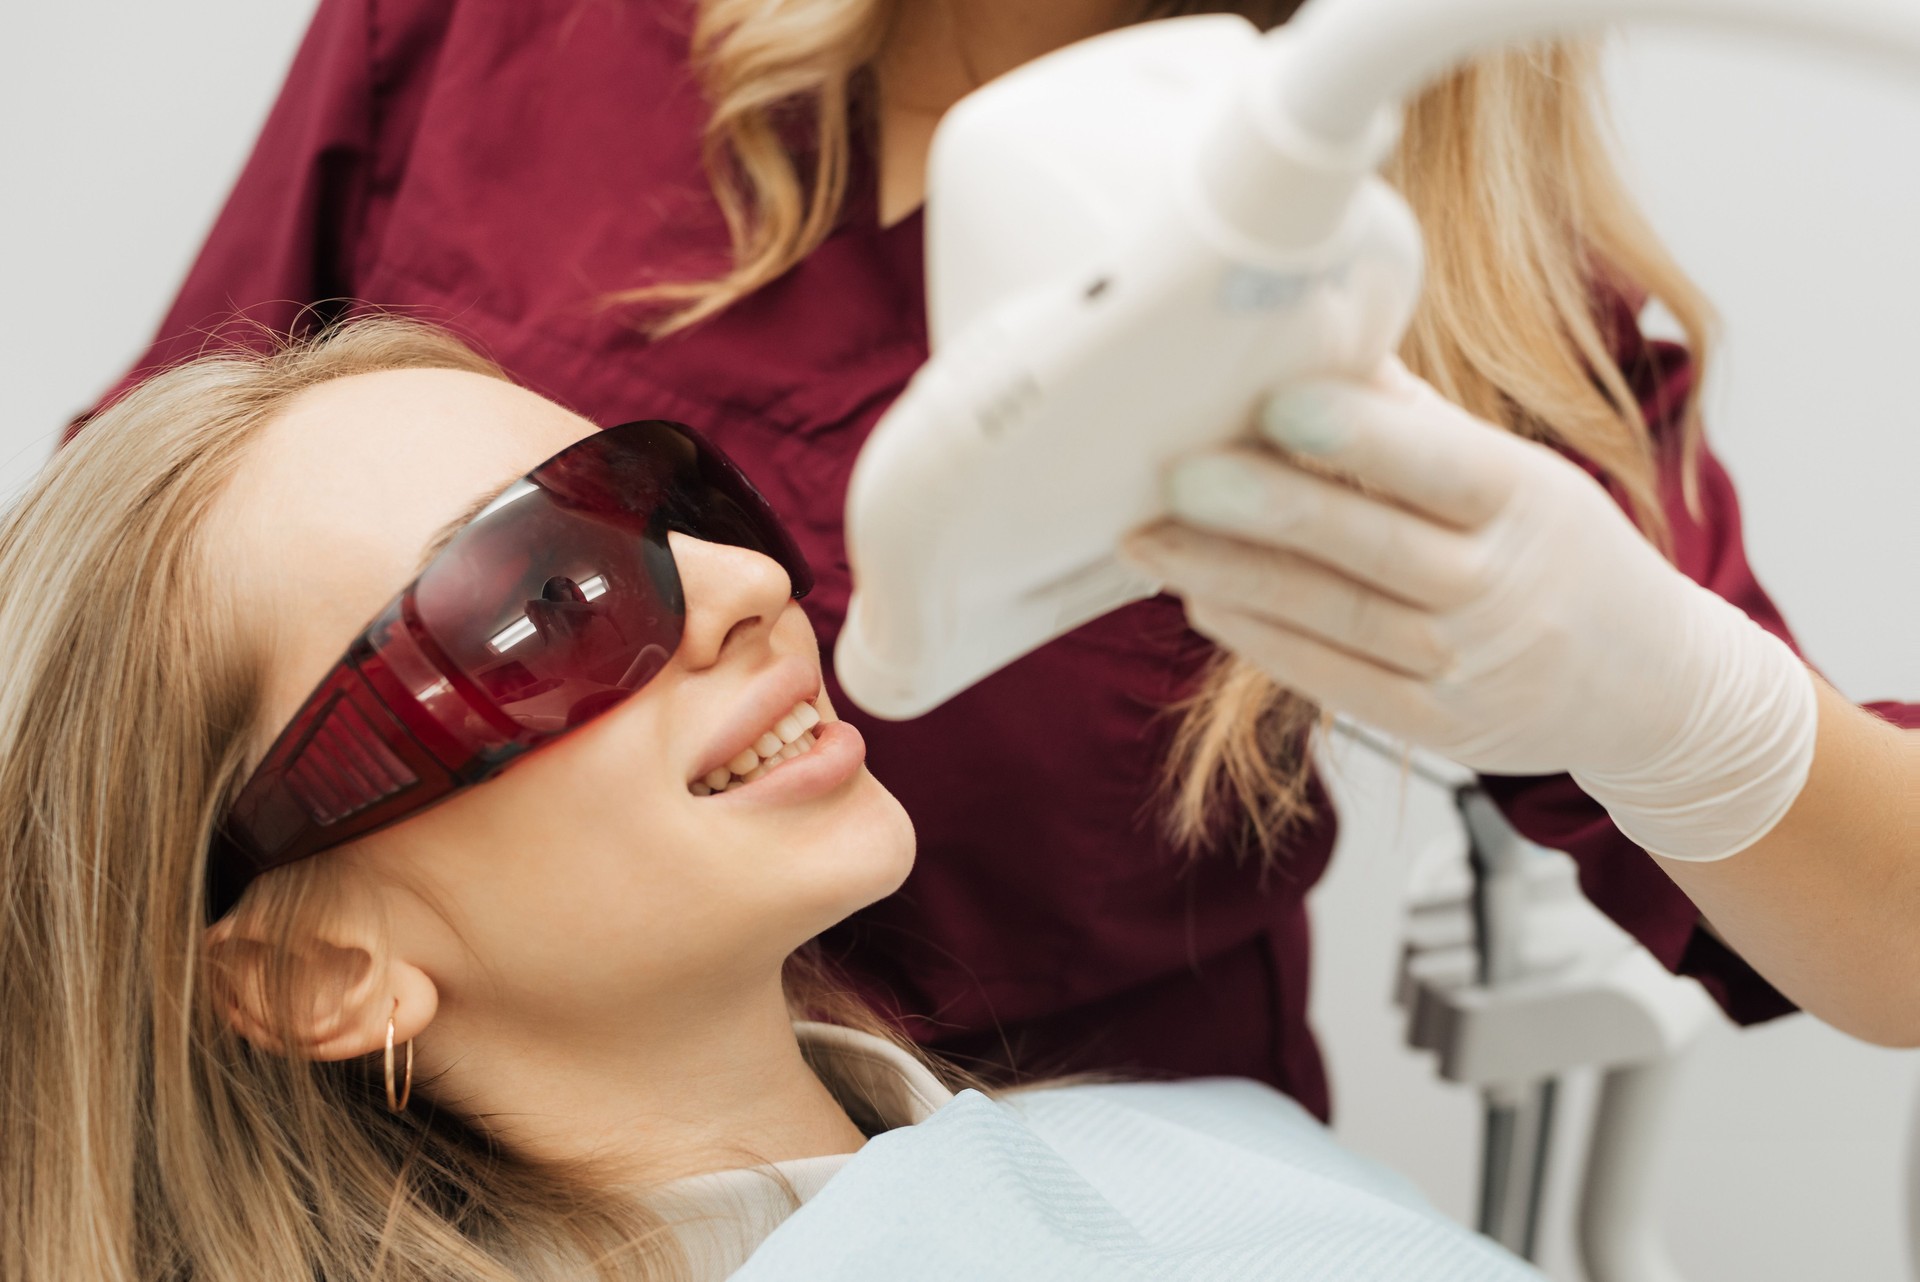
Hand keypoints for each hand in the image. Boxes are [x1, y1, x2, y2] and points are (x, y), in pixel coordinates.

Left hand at [1120, 361, 1817, 860]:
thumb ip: (1413, 419)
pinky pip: (1333, 681)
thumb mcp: (1518, 474)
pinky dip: (1261, 640)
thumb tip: (1312, 336)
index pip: (1437, 464)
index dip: (1359, 436)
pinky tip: (1201, 599)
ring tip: (1150, 539)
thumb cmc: (1558, 552)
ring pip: (1334, 617)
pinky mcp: (1433, 727)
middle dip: (1264, 508)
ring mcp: (1466, 667)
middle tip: (1175, 475)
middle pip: (1368, 544)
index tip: (1275, 403)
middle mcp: (1498, 588)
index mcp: (1525, 502)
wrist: (1650, 688)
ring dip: (1233, 576)